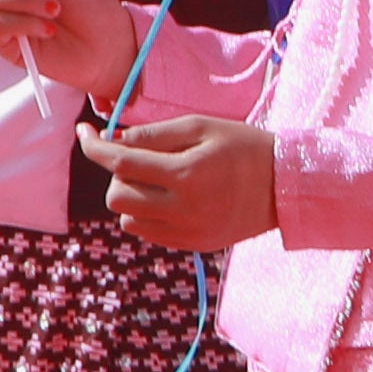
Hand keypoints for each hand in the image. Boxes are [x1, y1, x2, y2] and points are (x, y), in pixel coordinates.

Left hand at [79, 109, 272, 253]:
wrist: (288, 186)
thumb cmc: (245, 147)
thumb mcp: (203, 127)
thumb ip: (154, 134)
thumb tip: (111, 140)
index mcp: (186, 173)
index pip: (120, 162)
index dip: (94, 145)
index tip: (84, 131)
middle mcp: (183, 207)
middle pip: (116, 196)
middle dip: (120, 175)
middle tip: (144, 162)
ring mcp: (187, 231)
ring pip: (128, 218)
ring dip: (133, 197)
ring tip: (161, 183)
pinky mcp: (192, 244)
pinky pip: (148, 232)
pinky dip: (149, 214)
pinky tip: (173, 200)